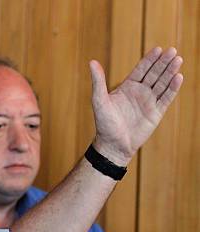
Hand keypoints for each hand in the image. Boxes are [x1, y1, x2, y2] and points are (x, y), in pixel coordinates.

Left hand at [90, 47, 182, 165]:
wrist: (113, 144)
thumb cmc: (104, 123)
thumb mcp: (99, 100)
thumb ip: (98, 81)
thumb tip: (91, 62)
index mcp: (127, 87)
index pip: (141, 69)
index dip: (150, 59)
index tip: (158, 49)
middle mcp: (140, 92)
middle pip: (154, 73)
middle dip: (163, 62)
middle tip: (172, 50)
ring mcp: (149, 102)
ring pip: (162, 83)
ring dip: (170, 72)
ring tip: (178, 60)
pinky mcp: (156, 113)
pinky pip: (166, 98)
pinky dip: (172, 88)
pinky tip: (178, 77)